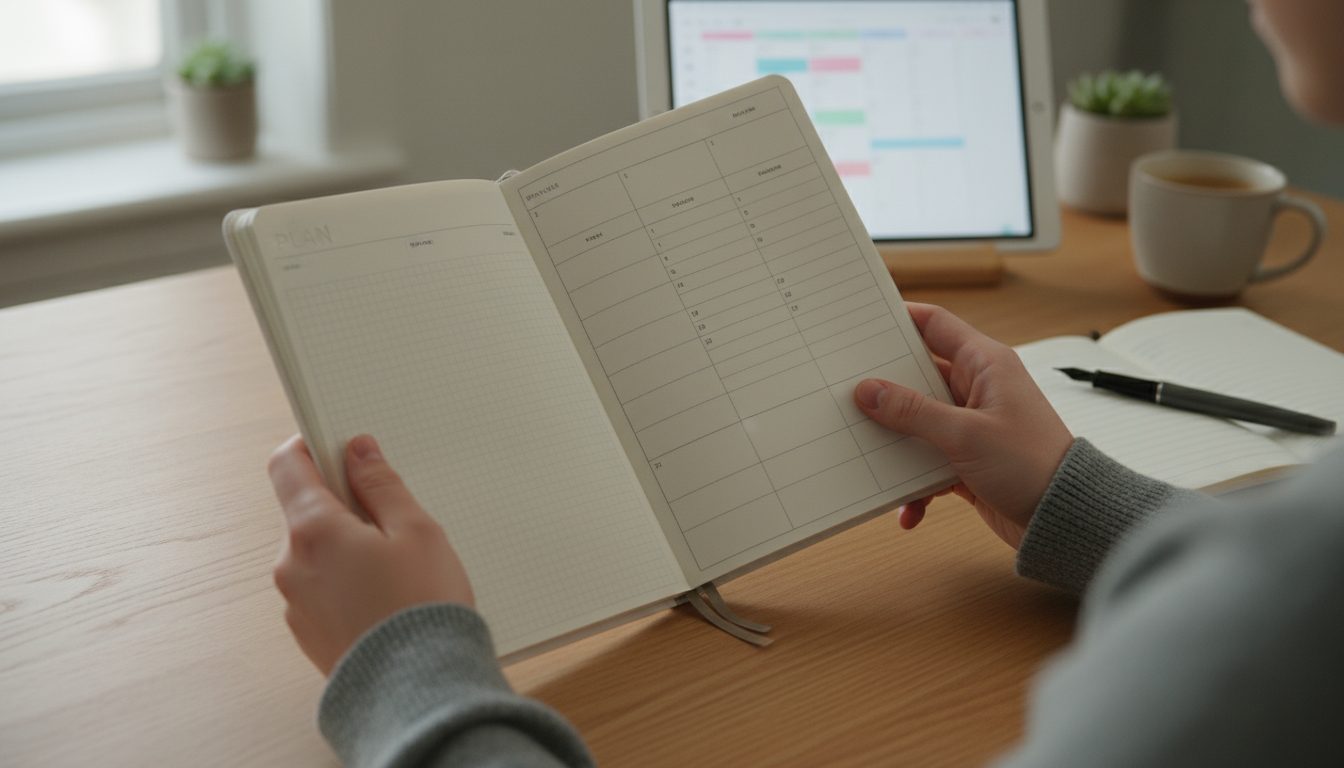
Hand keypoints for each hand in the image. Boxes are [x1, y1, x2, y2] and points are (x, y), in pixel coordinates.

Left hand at [268, 433, 474, 674]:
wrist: (417, 689)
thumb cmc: (421, 610)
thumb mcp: (417, 531)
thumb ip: (382, 485)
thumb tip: (359, 453)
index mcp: (314, 530)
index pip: (288, 464)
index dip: (312, 444)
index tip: (339, 444)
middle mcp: (291, 564)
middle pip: (305, 509)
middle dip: (343, 504)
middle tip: (392, 519)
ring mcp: (294, 601)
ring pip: (315, 551)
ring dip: (345, 546)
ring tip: (395, 568)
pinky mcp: (306, 631)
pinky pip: (319, 587)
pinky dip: (344, 581)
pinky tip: (383, 596)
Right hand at [854, 303, 1072, 548]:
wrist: (1062, 518)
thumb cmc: (1032, 466)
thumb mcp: (965, 435)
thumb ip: (912, 411)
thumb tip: (869, 390)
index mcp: (985, 364)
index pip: (935, 324)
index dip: (900, 319)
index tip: (864, 324)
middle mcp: (978, 388)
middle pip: (917, 375)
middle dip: (885, 390)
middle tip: (850, 394)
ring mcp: (972, 423)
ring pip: (918, 422)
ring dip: (898, 444)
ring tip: (874, 457)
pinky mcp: (968, 457)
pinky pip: (927, 461)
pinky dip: (915, 484)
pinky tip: (910, 506)